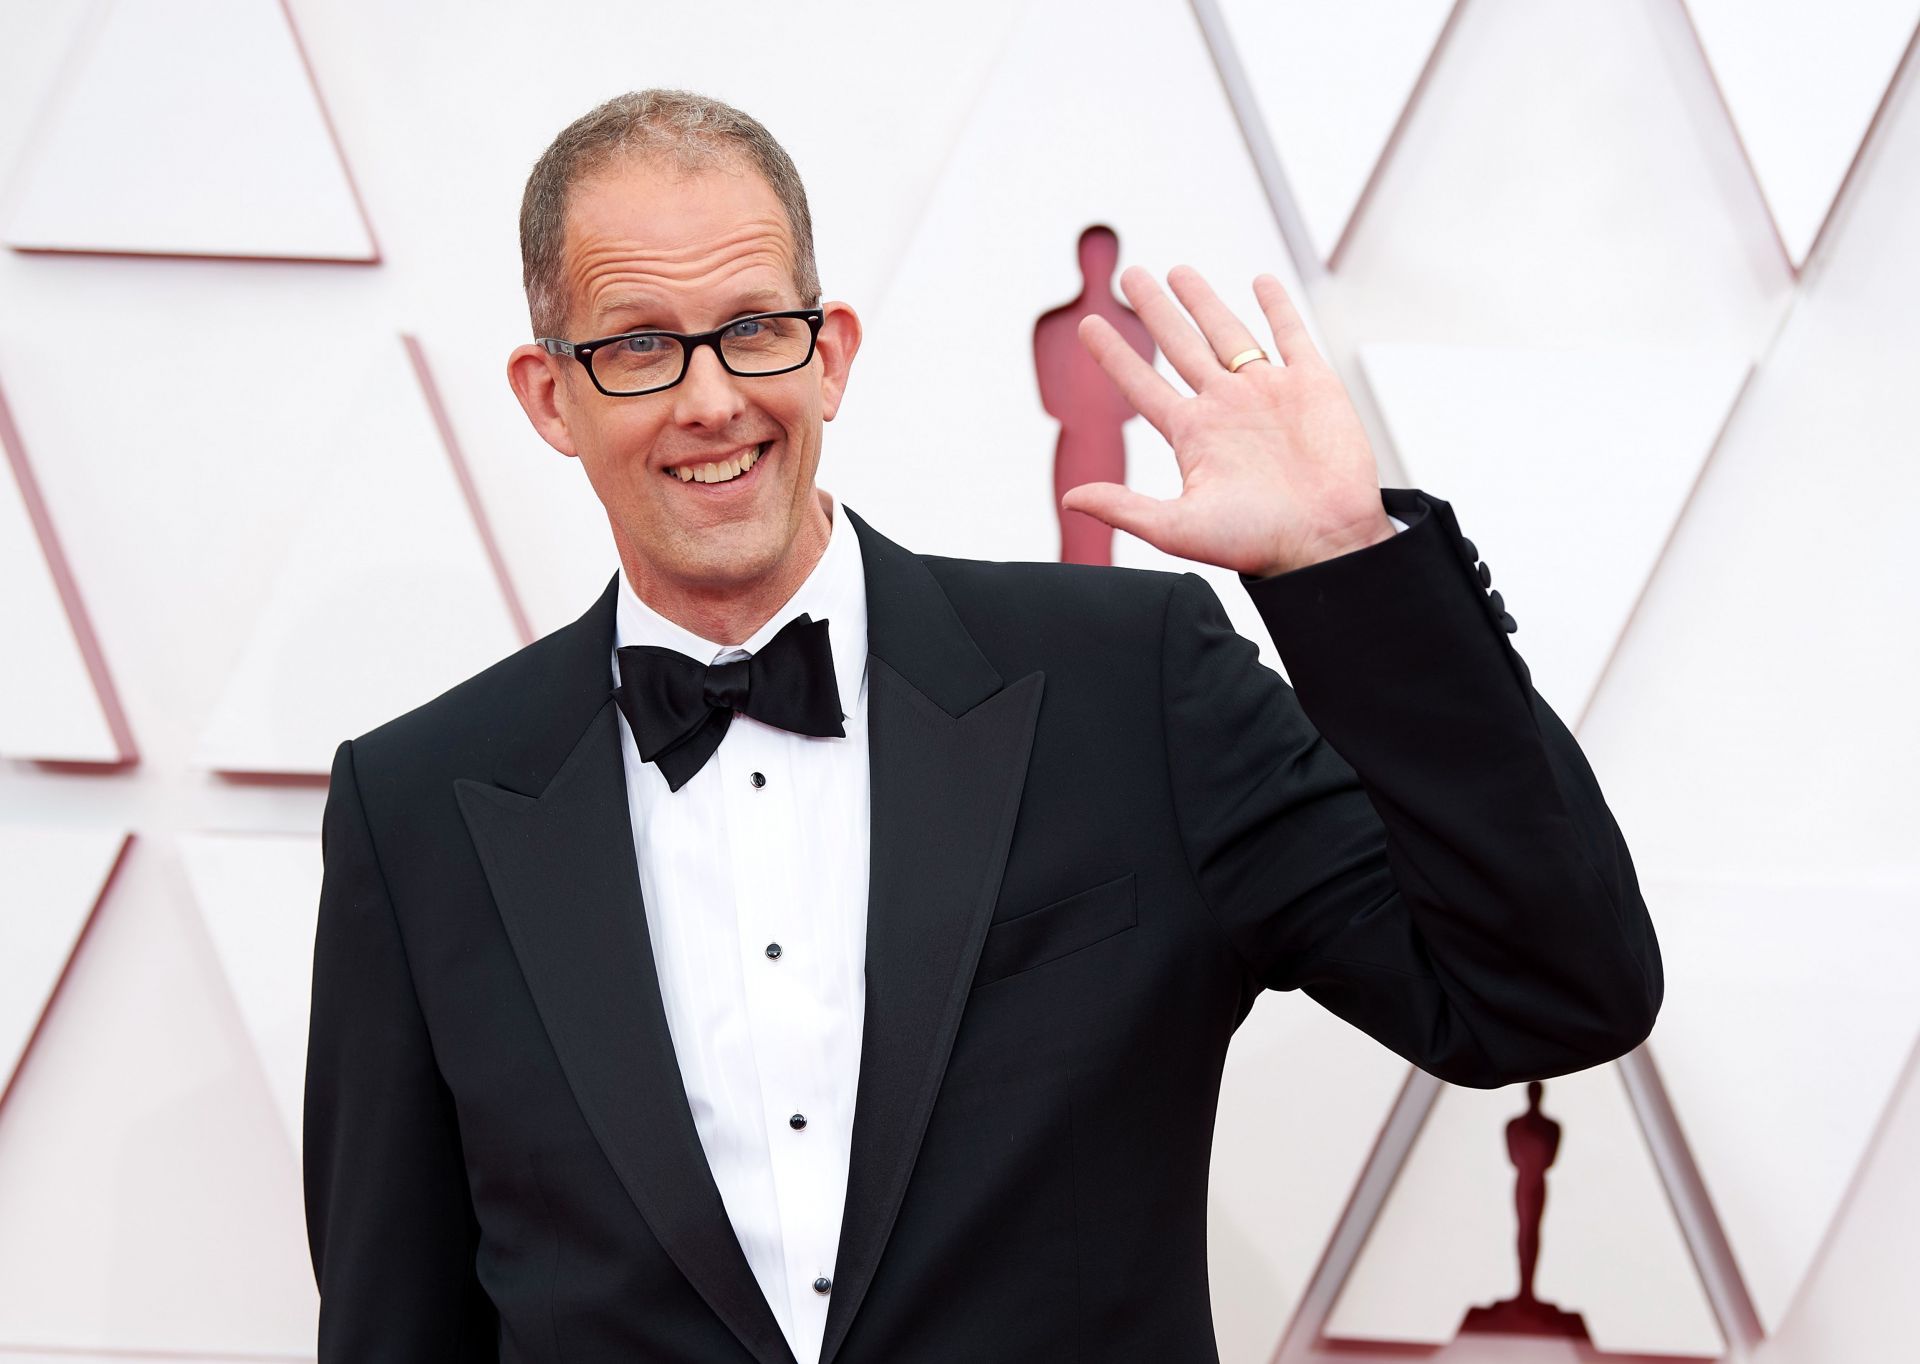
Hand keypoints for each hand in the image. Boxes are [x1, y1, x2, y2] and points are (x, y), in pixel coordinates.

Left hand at [1063, 264, 1393, 577]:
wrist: (1326, 541)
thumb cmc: (1257, 542)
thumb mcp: (1179, 528)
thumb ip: (1125, 508)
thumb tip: (1069, 498)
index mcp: (1193, 436)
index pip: (1142, 385)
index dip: (1115, 355)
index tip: (1089, 325)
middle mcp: (1226, 408)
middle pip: (1180, 345)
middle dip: (1154, 310)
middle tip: (1130, 277)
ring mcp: (1268, 393)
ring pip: (1228, 333)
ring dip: (1204, 301)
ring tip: (1178, 272)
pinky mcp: (1313, 386)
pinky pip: (1291, 336)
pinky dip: (1278, 307)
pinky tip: (1262, 282)